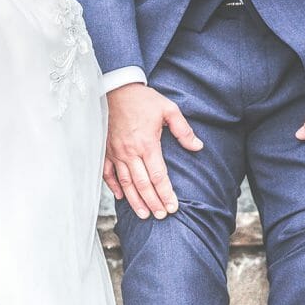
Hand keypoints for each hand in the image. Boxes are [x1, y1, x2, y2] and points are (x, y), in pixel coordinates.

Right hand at [104, 83, 202, 219]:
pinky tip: (122, 197)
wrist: (116, 88)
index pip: (158, 176)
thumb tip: (198, 147)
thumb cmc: (144, 99)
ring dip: (135, 201)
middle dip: (152, 202)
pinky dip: (114, 186)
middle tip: (160, 216)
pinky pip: (108, 173)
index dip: (166, 193)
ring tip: (144, 214)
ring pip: (126, 183)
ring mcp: (116, 153)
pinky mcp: (106, 150)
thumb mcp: (169, 109)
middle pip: (142, 184)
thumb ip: (183, 130)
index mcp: (147, 144)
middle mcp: (130, 152)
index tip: (172, 207)